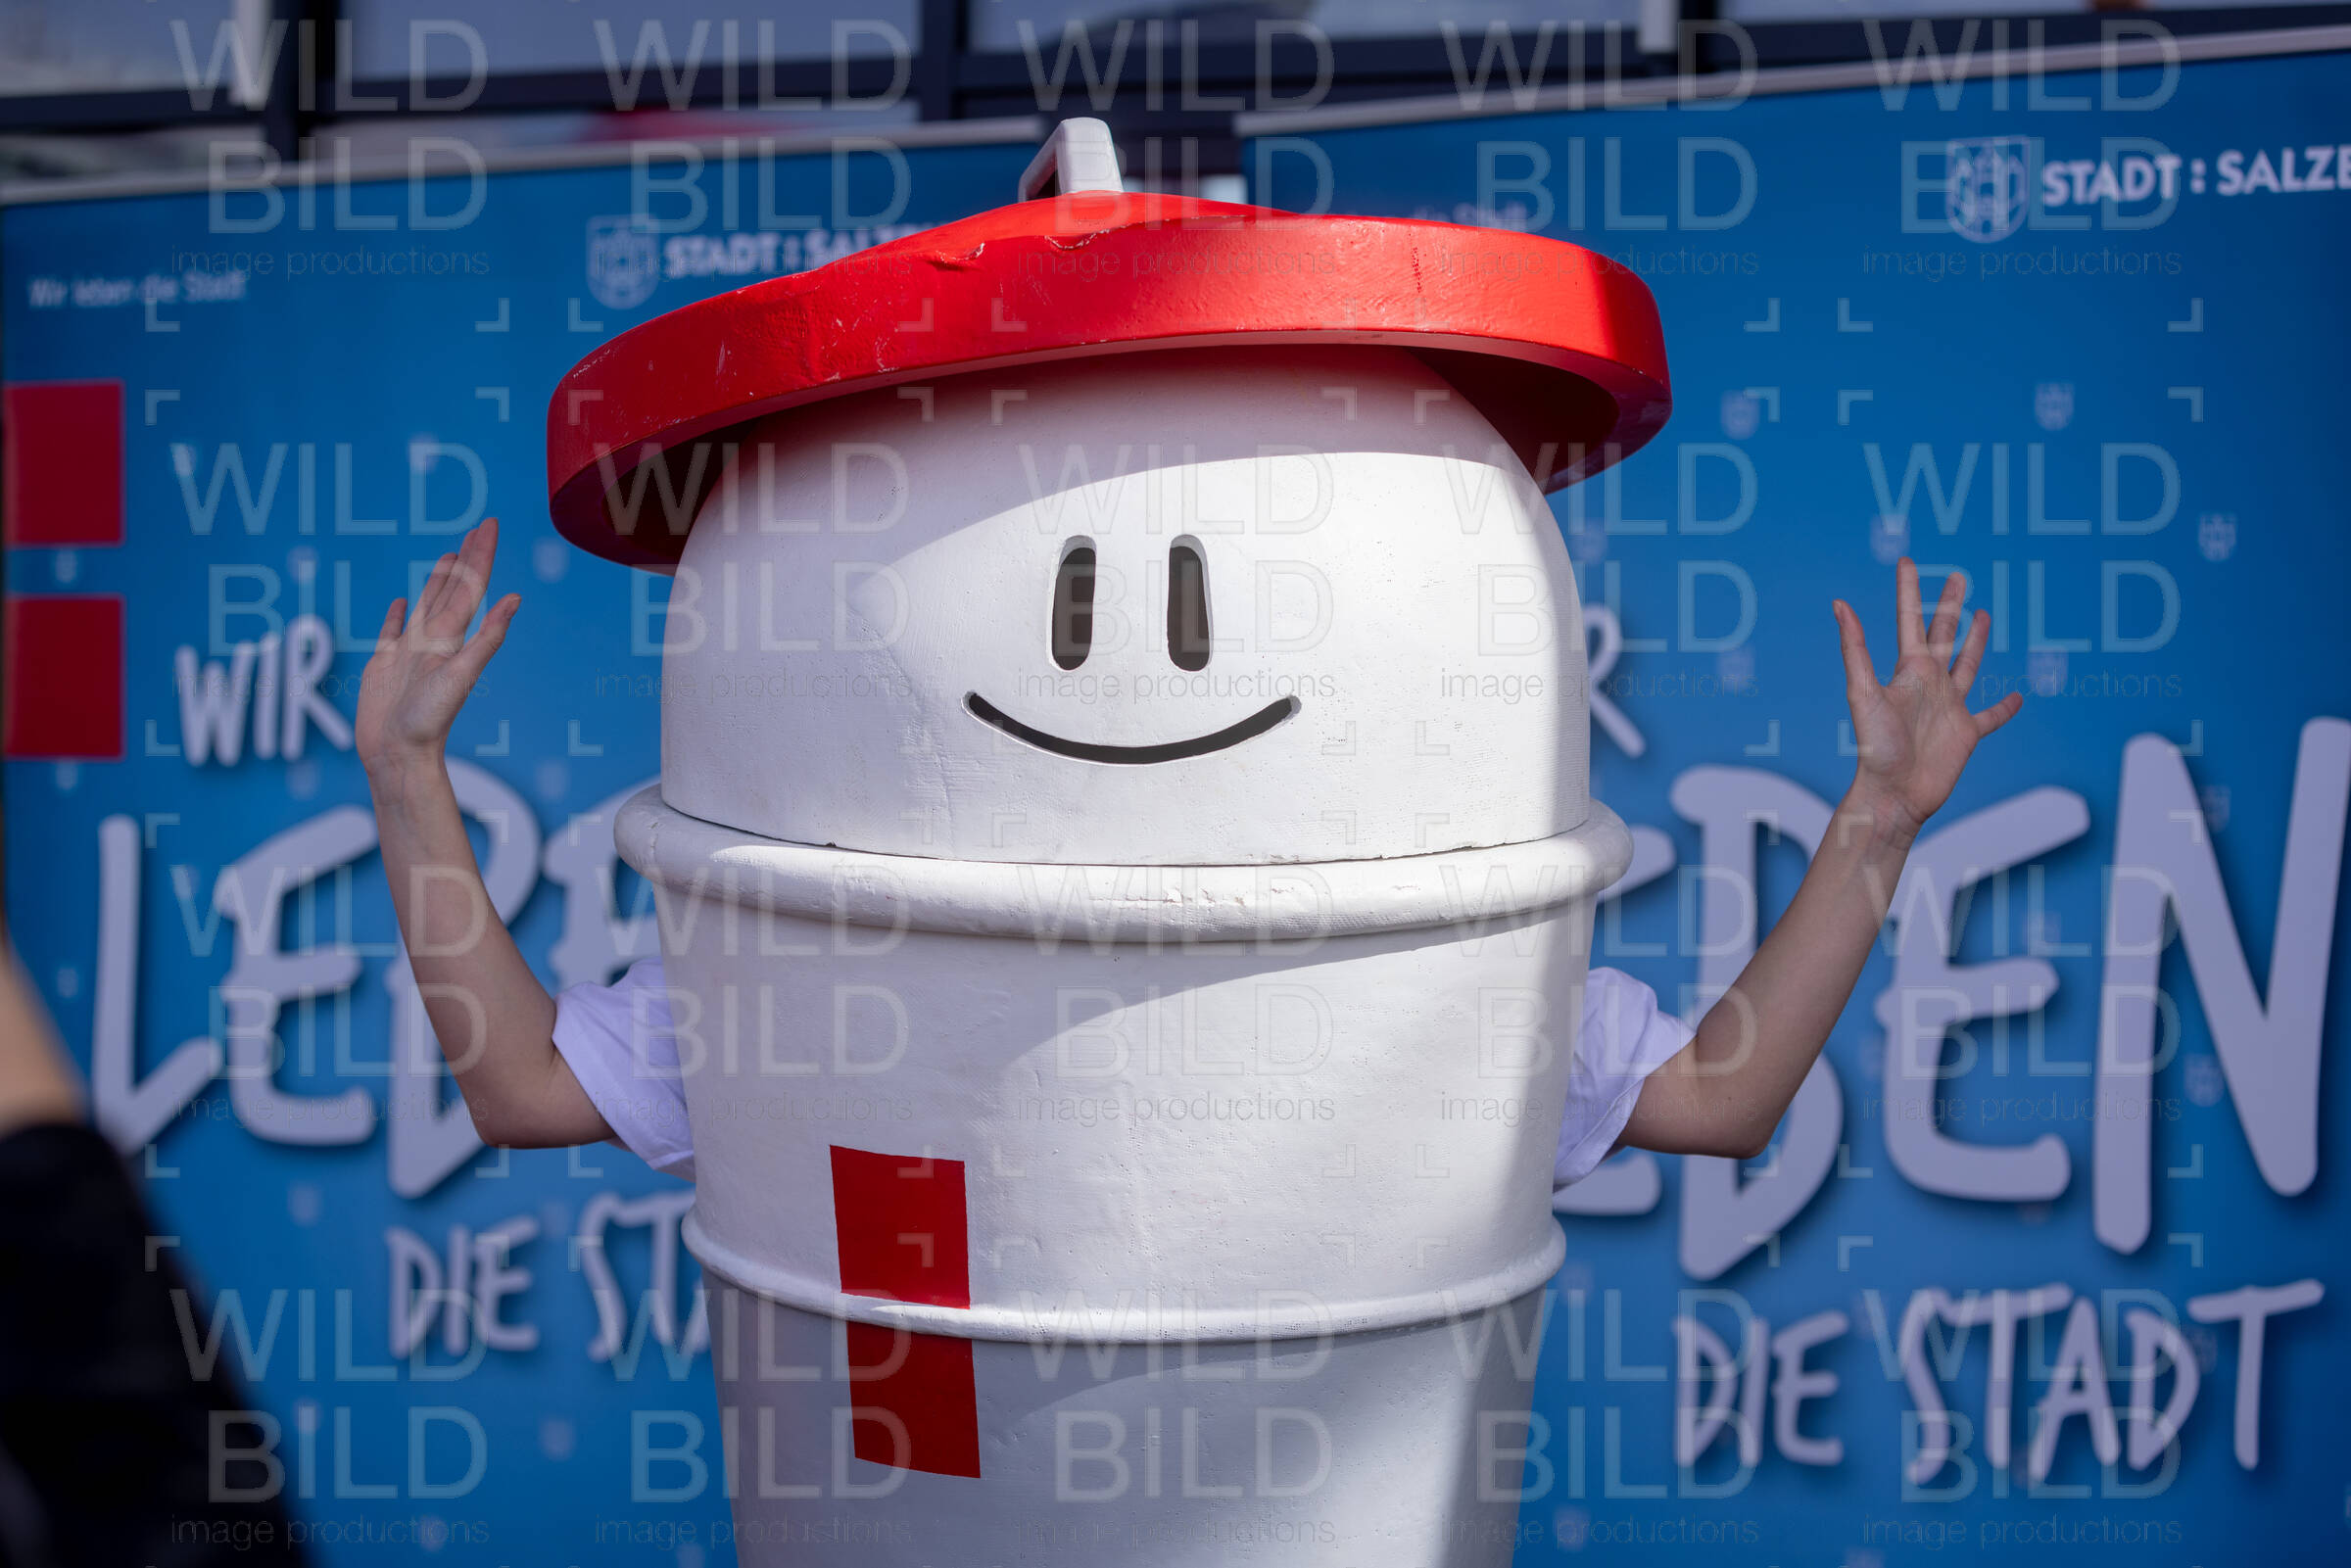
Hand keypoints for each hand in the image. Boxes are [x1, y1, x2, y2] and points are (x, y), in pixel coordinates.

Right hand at [356, 518, 519, 780]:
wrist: (397, 756)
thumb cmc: (428, 722)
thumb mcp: (461, 675)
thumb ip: (487, 638)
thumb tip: (517, 600)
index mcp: (451, 638)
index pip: (471, 586)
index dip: (481, 554)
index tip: (490, 524)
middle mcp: (433, 640)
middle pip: (453, 589)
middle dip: (466, 558)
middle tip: (477, 528)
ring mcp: (409, 652)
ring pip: (426, 605)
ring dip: (438, 580)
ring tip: (448, 556)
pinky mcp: (384, 665)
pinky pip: (391, 632)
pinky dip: (397, 615)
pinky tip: (401, 602)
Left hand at [1832, 557, 2021, 840]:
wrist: (1893, 794)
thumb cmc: (1875, 747)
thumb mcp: (1863, 692)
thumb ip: (1855, 648)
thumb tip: (1839, 604)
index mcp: (1907, 670)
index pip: (1910, 620)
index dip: (1908, 590)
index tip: (1907, 561)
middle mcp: (1929, 684)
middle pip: (1943, 635)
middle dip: (1949, 605)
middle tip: (1958, 576)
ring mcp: (1949, 707)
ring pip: (1967, 666)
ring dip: (1976, 642)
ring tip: (1982, 615)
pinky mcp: (1966, 733)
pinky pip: (1990, 717)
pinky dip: (2005, 708)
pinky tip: (2017, 697)